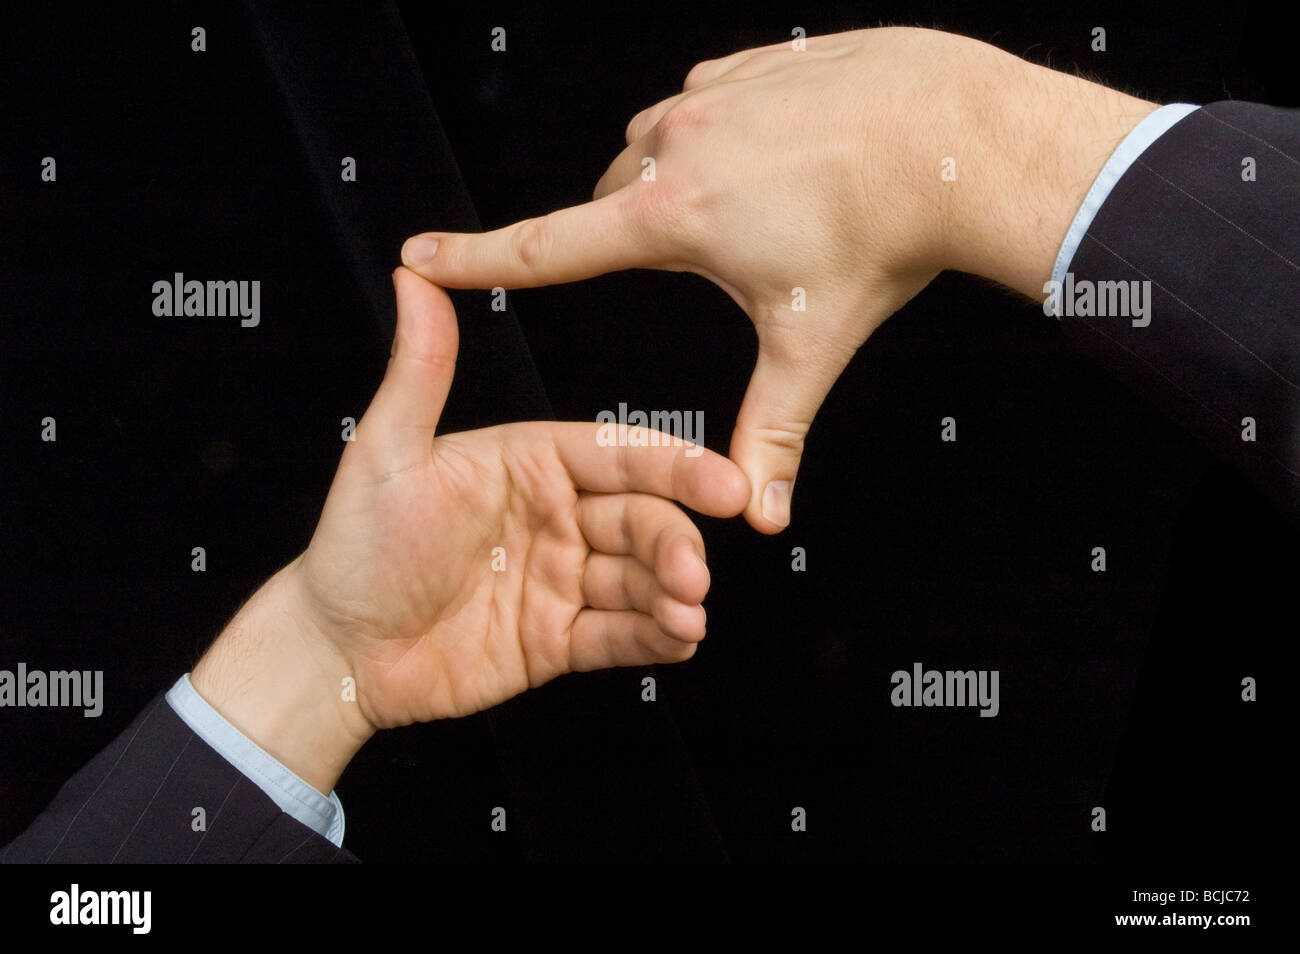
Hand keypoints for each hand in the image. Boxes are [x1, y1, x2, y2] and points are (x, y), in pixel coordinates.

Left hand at [192, 269, 748, 792]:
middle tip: (694, 575)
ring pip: (639, 579)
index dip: (675, 467)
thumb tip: (413, 276)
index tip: (723, 483)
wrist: (335, 651)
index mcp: (529, 463)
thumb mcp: (387, 452)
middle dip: (675, 544)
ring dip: (673, 594)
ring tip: (687, 615)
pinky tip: (679, 640)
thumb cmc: (354, 546)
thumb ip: (421, 369)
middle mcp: (555, 517)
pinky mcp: (558, 639)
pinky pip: (619, 635)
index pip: (616, 455)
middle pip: (640, 520)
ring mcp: (560, 579)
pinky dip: (655, 638)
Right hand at [398, 27, 1156, 531]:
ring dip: (673, 183)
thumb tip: (758, 518)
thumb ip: (775, 430)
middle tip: (694, 264)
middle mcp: (673, 144)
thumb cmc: (883, 240)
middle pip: (609, 202)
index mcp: (670, 217)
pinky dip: (716, 136)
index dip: (474, 258)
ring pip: (654, 147)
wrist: (957, 136)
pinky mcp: (749, 63)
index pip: (546, 247)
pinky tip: (775, 158)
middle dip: (627, 238)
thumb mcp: (812, 344)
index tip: (417, 253)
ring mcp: (711, 94)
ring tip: (749, 211)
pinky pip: (702, 104)